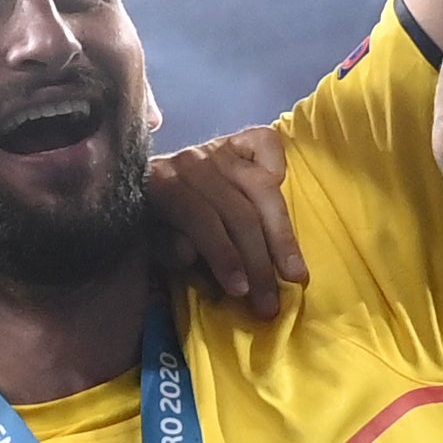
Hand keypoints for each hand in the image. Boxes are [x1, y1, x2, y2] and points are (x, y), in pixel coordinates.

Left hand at [146, 126, 304, 315]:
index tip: (241, 291)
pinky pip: (267, 147)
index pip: (201, 219)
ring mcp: (219, 148)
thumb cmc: (153, 218)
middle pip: (239, 211)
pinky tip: (286, 201)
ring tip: (295, 274)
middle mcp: (194, 161)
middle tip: (270, 303)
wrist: (147, 179)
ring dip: (282, 236)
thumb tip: (191, 254)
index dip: (224, 255)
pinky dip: (279, 169)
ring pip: (262, 189)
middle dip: (258, 262)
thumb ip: (166, 247)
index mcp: (163, 184)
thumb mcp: (149, 240)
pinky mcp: (239, 139)